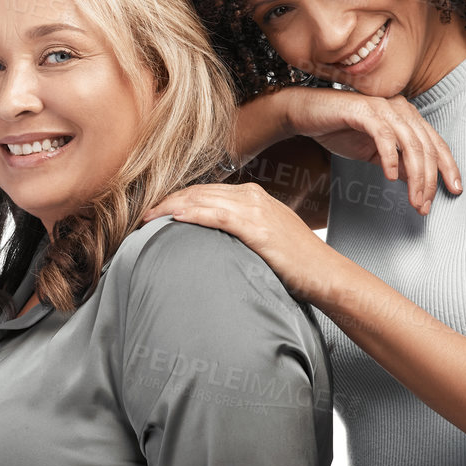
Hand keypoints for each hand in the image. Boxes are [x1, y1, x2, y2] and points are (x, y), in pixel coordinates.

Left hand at [145, 183, 345, 302]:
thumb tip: (209, 240)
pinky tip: (174, 218)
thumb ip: (238, 230)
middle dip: (166, 202)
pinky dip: (194, 214)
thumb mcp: (263, 237)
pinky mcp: (258, 227)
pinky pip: (218, 216)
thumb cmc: (294, 262)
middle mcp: (252, 196)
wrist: (324, 273)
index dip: (175, 199)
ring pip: (202, 200)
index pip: (203, 191)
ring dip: (171, 207)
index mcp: (251, 196)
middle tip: (141, 215)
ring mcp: (255, 209)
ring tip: (147, 218)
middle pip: (198, 192)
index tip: (153, 211)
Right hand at [281, 88, 461, 213]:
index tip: (454, 190)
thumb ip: (396, 162)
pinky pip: (384, 136)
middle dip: (429, 180)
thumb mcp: (372, 151)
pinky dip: (390, 157)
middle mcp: (400, 108)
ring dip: (415, 176)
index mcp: (407, 116)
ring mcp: (383, 107)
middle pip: (426, 147)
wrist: (305, 112)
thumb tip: (415, 181)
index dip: (447, 167)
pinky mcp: (364, 110)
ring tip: (413, 199)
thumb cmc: (338, 129)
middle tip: (425, 206)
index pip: (435, 143)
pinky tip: (389, 176)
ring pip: (410, 144)